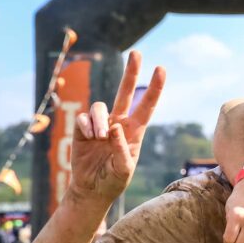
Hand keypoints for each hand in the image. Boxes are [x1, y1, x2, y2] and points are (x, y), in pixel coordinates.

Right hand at [69, 51, 164, 203]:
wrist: (92, 189)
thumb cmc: (113, 180)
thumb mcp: (123, 170)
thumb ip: (121, 149)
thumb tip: (115, 127)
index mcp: (134, 131)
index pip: (147, 106)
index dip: (154, 88)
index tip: (161, 68)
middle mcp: (118, 123)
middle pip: (125, 92)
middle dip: (131, 72)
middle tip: (136, 53)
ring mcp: (100, 124)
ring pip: (100, 106)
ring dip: (99, 120)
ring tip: (100, 137)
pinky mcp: (82, 128)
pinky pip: (83, 117)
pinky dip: (86, 126)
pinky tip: (88, 138)